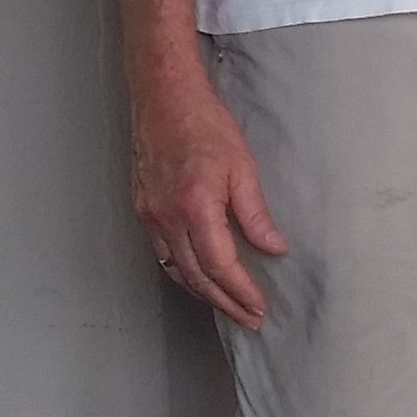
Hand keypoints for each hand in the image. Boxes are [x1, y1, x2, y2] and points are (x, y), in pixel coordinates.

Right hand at [132, 65, 287, 328]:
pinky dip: (183, 272)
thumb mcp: (242, 166)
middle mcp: (167, 217)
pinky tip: (199, 276)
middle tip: (249, 318)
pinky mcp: (143, 209)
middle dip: (225, 302)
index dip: (241, 291)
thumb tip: (273, 247)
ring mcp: (151, 215)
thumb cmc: (203, 123)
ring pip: (176, 270)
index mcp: (196, 206)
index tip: (259, 306)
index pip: (220, 265)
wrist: (164, 98)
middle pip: (197, 276)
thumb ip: (256, 214)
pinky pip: (163, 253)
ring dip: (204, 293)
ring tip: (228, 305)